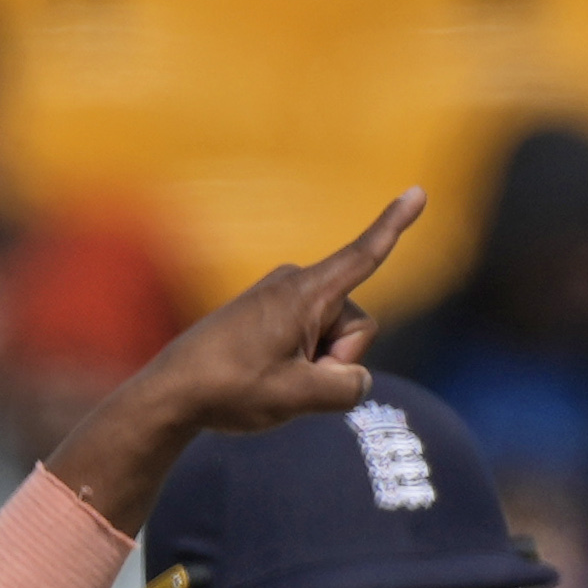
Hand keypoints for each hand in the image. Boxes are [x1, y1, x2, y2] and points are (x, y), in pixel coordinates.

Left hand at [48, 193, 416, 531]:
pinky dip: (295, 366)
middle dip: (335, 361)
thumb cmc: (229, 391)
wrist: (169, 396)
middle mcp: (294, 285)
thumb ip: (347, 387)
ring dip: (312, 368)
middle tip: (283, 381)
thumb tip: (354, 380)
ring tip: (263, 380)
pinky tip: (259, 377)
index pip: (362, 256)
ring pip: (330, 340)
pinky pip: (306, 342)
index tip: (418, 191)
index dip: (394, 226)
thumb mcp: (298, 397)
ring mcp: (279, 299)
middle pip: (354, 327)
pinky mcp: (266, 315)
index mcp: (305, 293)